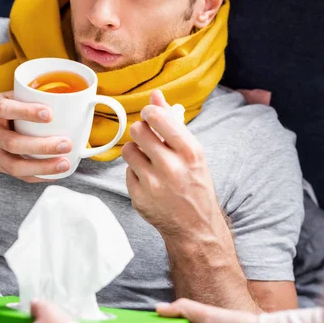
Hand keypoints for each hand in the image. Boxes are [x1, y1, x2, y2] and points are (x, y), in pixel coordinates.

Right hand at [0, 92, 71, 181]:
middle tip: (65, 144)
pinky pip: (18, 175)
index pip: (6, 110)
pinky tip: (56, 173)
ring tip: (64, 163)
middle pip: (14, 143)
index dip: (27, 112)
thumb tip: (53, 94)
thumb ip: (21, 97)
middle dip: (42, 146)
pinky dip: (38, 176)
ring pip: (15, 165)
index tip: (49, 113)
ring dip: (43, 166)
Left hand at [122, 90, 224, 240]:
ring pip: (128, 149)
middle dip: (141, 131)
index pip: (157, 118)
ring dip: (136, 150)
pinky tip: (149, 179)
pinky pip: (126, 171)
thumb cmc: (196, 186)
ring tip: (148, 159)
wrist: (195, 227)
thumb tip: (155, 96)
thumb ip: (173, 123)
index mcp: (190, 153)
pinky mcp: (138, 197)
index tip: (150, 116)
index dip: (149, 113)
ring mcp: (152, 184)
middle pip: (138, 130)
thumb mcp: (193, 152)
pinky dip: (135, 172)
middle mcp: (171, 168)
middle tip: (149, 139)